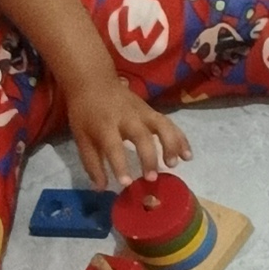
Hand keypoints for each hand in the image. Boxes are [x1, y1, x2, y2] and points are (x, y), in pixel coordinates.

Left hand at [64, 76, 183, 189]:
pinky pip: (169, 124)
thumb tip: (101, 188)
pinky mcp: (152, 111)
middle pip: (142, 137)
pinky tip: (187, 154)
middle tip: (152, 178)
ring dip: (171, 145)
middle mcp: (126, 118)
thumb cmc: (86, 112)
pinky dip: (180, 138)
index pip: (113, 146)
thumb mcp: (81, 137)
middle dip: (149, 157)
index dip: (120, 165)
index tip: (127, 183)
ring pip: (161, 127)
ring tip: (174, 164)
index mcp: (105, 125)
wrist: (94, 80)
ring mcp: (142, 113)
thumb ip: (92, 163)